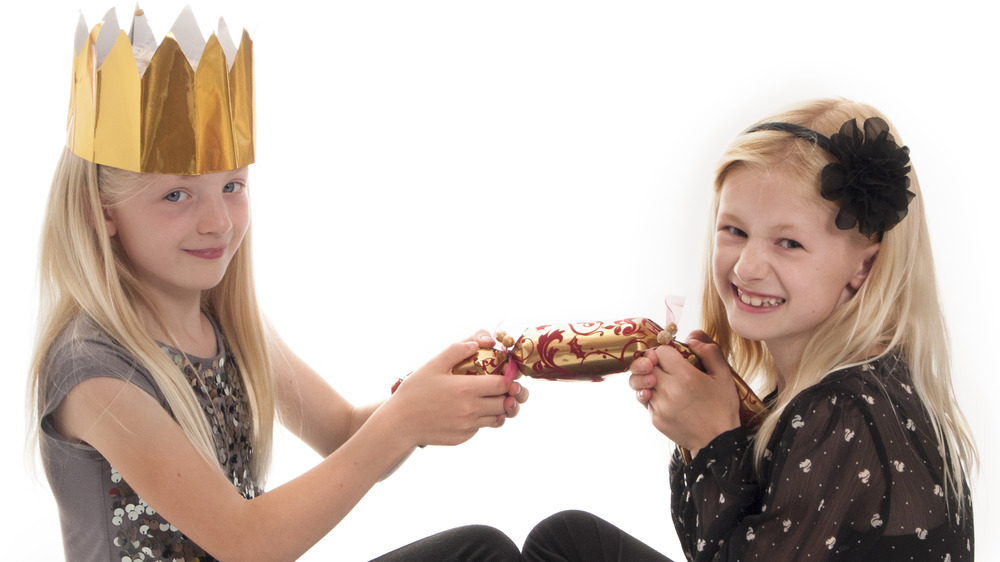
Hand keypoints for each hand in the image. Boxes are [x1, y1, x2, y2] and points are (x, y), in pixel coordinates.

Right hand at [389, 334, 519, 446]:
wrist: (398, 424)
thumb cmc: (414, 392)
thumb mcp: (433, 365)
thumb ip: (457, 350)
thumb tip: (479, 343)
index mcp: (467, 389)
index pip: (503, 384)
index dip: (508, 377)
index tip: (505, 372)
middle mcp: (471, 410)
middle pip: (505, 403)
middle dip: (506, 394)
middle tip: (499, 385)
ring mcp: (467, 426)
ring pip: (496, 417)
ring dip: (496, 407)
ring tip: (487, 397)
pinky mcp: (462, 437)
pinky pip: (480, 428)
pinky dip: (481, 419)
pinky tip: (469, 410)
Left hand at [630, 331, 740, 453]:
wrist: (717, 442)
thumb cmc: (722, 408)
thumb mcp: (723, 376)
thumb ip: (709, 352)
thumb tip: (692, 337)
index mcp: (685, 376)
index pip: (660, 352)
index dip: (665, 351)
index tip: (673, 356)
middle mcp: (668, 390)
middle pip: (645, 365)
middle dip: (652, 362)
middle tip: (663, 366)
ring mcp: (660, 405)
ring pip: (640, 382)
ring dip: (648, 378)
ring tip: (660, 381)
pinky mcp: (655, 418)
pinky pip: (644, 399)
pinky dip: (651, 395)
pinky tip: (666, 397)